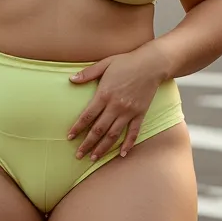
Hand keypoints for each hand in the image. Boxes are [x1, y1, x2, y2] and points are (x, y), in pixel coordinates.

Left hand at [67, 44, 167, 162]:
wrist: (151, 64)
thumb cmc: (126, 62)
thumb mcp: (105, 64)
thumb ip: (87, 73)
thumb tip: (71, 80)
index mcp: (104, 94)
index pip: (87, 116)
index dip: (78, 128)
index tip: (69, 137)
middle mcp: (116, 106)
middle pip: (98, 129)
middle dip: (87, 144)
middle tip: (79, 155)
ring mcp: (129, 112)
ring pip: (113, 135)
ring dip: (103, 148)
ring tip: (94, 158)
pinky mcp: (140, 114)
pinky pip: (133, 132)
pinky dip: (128, 144)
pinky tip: (122, 154)